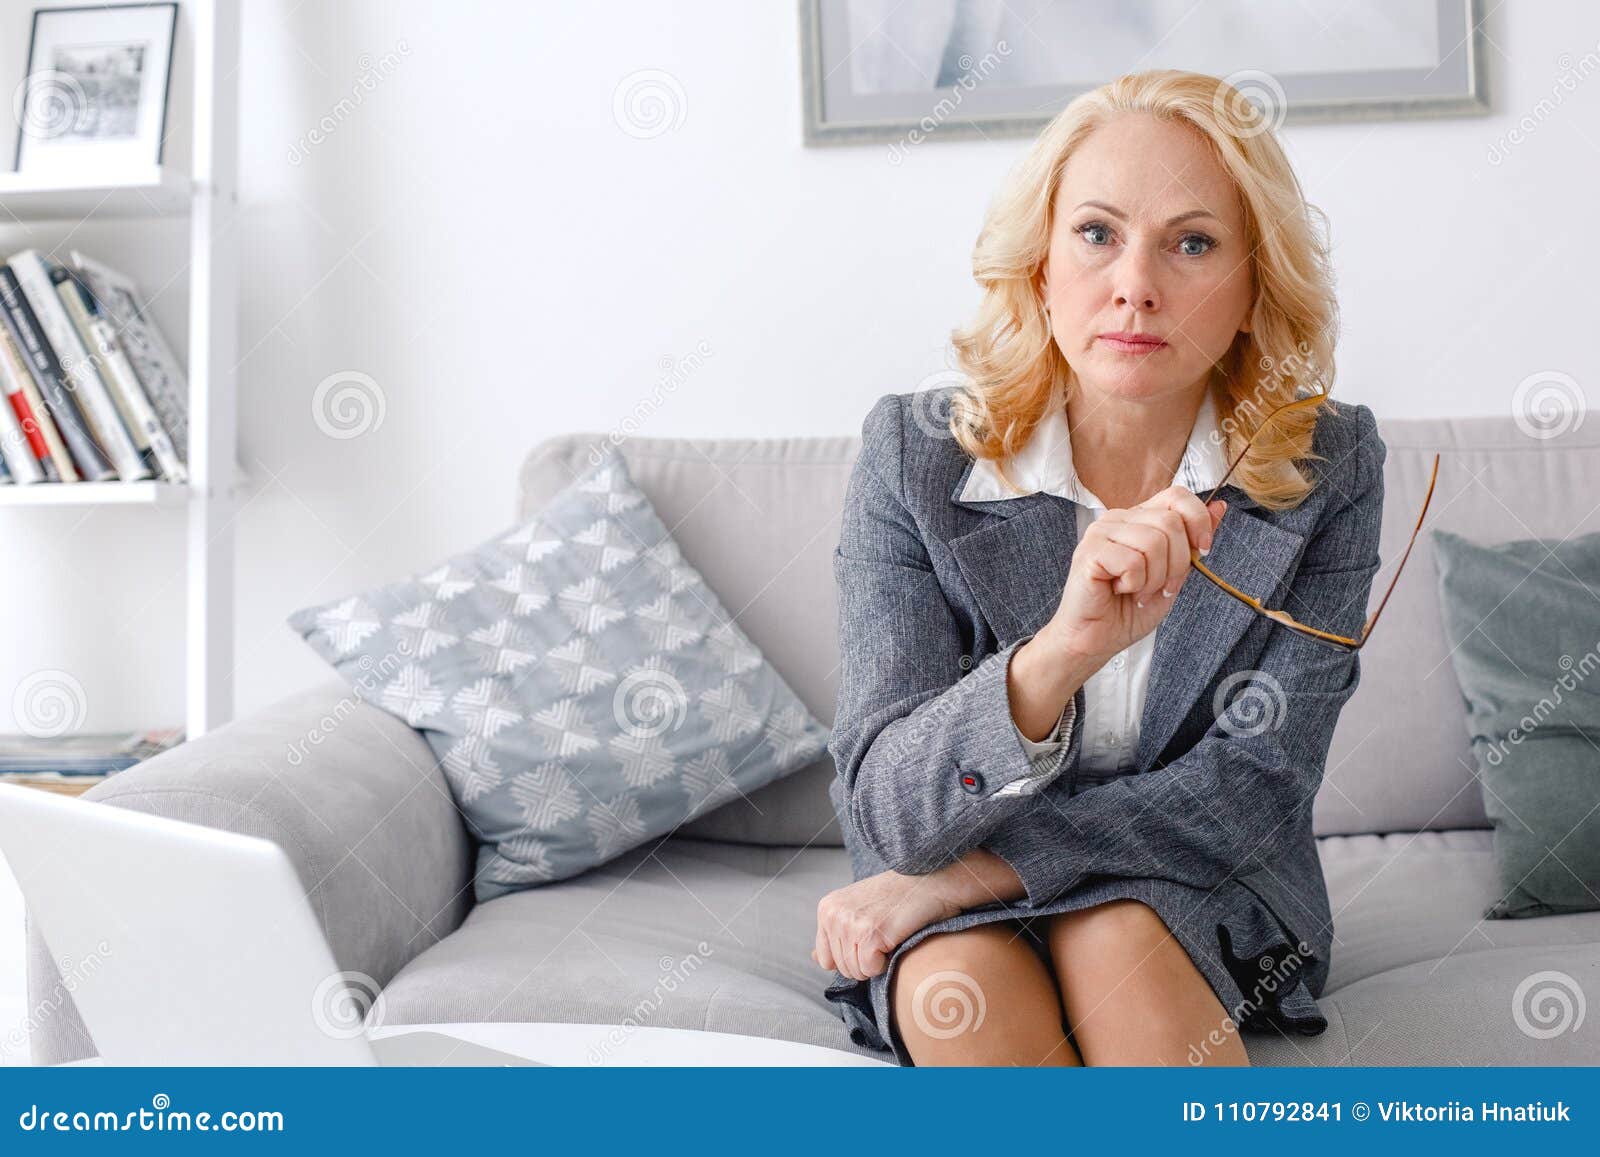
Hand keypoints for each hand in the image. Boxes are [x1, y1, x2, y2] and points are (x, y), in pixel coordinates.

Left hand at [812, 869, 960, 980]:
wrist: (931, 881)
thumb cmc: (899, 897)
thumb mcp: (858, 909)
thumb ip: (835, 933)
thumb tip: (814, 958)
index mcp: (827, 908)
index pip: (826, 959)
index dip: (852, 957)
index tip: (870, 939)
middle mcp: (833, 914)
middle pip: (842, 968)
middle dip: (865, 962)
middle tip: (884, 936)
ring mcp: (849, 923)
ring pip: (856, 972)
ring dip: (877, 963)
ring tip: (889, 935)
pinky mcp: (869, 933)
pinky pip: (871, 970)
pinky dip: (887, 963)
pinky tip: (895, 939)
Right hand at [1045, 484, 1226, 661]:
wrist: (1096, 640)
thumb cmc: (1129, 609)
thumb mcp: (1174, 574)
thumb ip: (1192, 542)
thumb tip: (1219, 506)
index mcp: (1138, 518)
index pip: (1177, 496)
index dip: (1198, 520)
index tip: (1203, 552)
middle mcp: (1118, 518)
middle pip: (1170, 522)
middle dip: (1178, 564)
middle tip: (1161, 588)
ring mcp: (1101, 532)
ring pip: (1154, 542)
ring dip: (1155, 578)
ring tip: (1138, 592)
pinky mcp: (1090, 552)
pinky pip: (1133, 561)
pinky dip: (1135, 584)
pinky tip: (1120, 591)